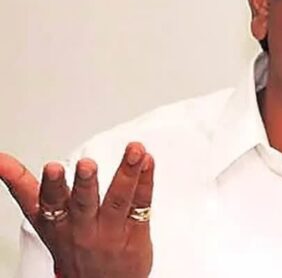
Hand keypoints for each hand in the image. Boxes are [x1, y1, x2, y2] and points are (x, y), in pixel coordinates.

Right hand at [0, 142, 154, 277]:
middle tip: (87, 165)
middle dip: (85, 183)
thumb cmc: (73, 247)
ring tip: (135, 152)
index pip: (47, 202)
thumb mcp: (43, 221)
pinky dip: (146, 180)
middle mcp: (82, 227)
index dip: (49, 185)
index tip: (52, 167)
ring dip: (127, 173)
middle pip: (83, 202)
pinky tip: (148, 162)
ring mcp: (110, 230)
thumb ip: (24, 187)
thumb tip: (0, 160)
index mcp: (56, 222)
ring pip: (118, 199)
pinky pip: (142, 204)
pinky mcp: (135, 232)